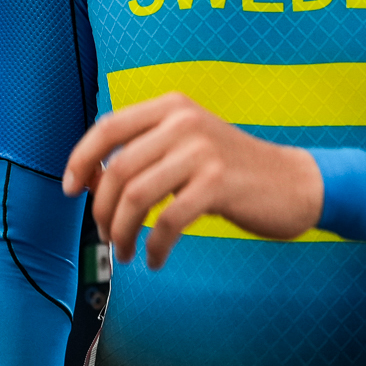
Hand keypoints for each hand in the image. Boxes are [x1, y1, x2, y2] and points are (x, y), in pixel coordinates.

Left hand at [62, 92, 323, 268]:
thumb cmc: (234, 170)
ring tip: (124, 251)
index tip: (70, 189)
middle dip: (102, 210)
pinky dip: (154, 247)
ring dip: (121, 232)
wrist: (295, 183)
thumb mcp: (188, 146)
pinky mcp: (218, 184)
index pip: (108, 127)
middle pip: (117, 169)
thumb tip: (88, 180)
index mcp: (172, 107)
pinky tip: (155, 258)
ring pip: (135, 196)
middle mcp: (184, 122)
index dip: (81, 159)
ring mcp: (202, 151)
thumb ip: (145, 153)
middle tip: (106, 236)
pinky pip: (167, 222)